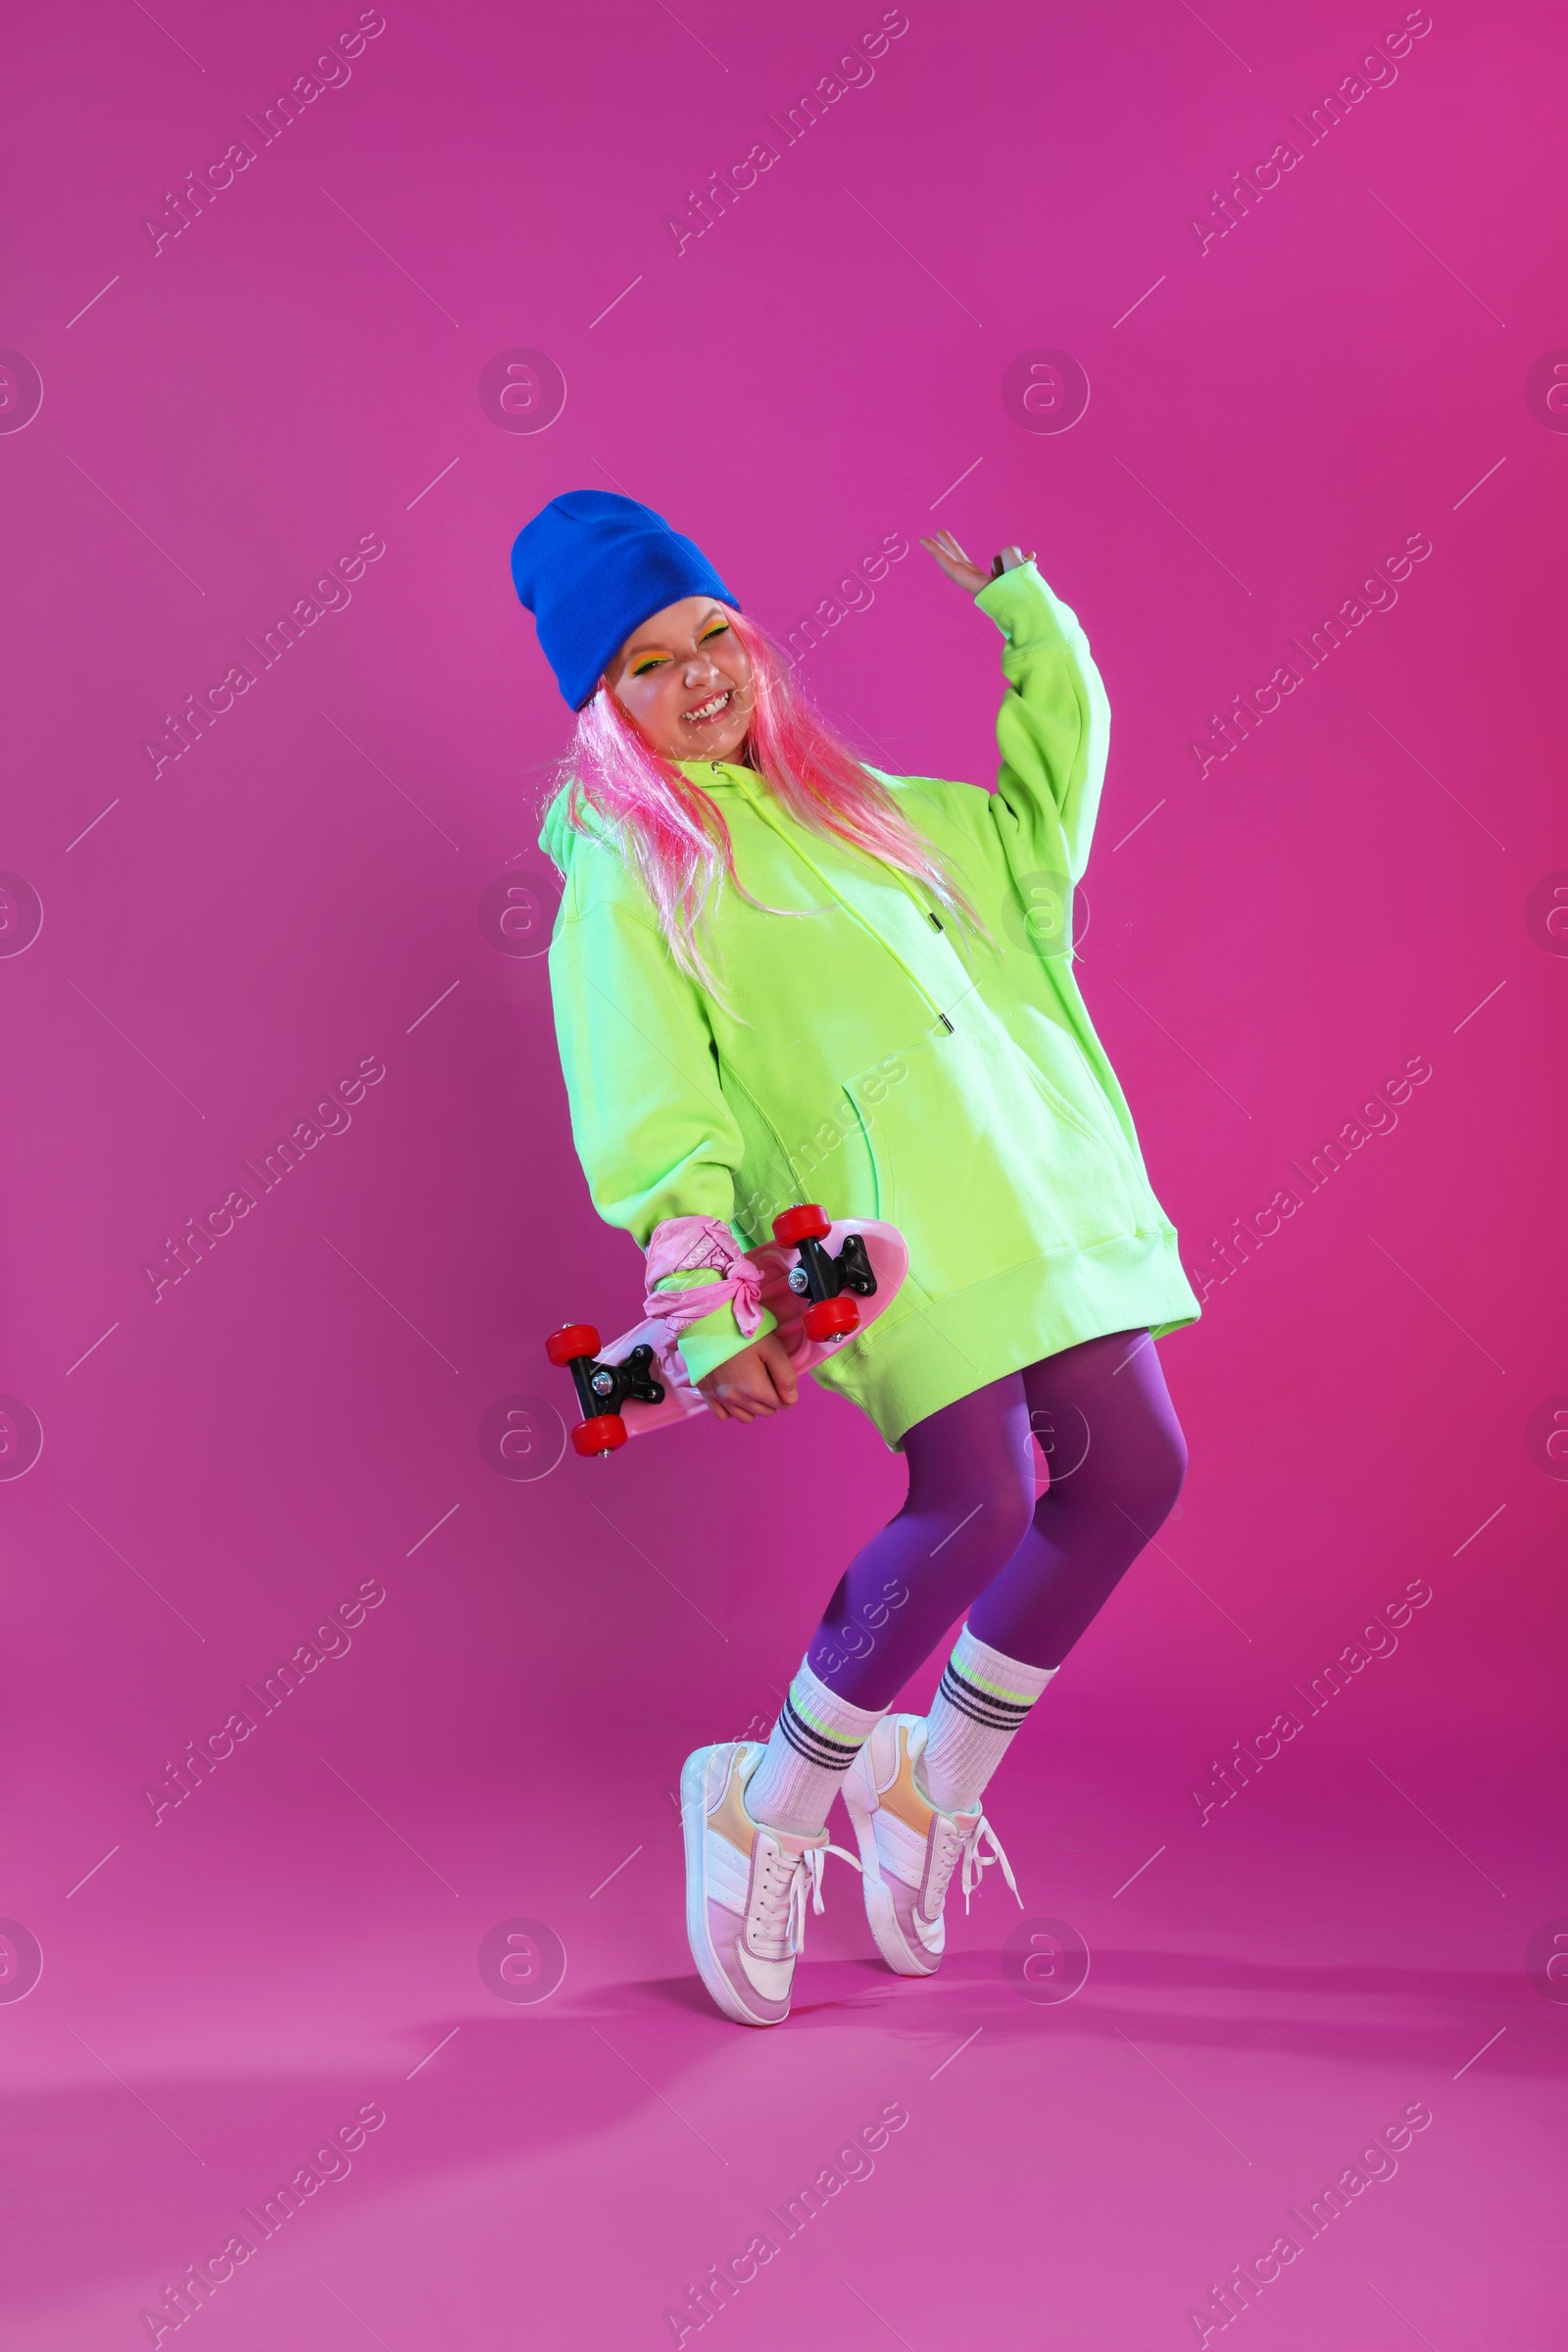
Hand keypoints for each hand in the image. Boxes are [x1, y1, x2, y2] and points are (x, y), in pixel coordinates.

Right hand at [696, 1331, 799, 1422]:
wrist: (707, 1324)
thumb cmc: (743, 1333)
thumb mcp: (772, 1348)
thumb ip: (786, 1376)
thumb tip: (791, 1399)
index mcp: (755, 1390)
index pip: (783, 1404)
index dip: (785, 1391)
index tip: (777, 1374)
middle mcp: (737, 1400)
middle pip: (766, 1412)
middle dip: (771, 1398)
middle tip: (765, 1375)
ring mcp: (719, 1399)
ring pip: (746, 1417)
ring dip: (753, 1407)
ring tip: (751, 1385)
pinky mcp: (706, 1394)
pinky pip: (723, 1415)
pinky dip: (731, 1409)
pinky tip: (734, 1393)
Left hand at [920, 529, 1036, 594]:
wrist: (1047, 625)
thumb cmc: (1031, 602)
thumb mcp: (1019, 572)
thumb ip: (1011, 555)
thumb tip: (1014, 553)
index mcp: (981, 589)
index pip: (954, 568)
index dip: (938, 553)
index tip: (923, 539)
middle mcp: (985, 587)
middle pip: (963, 563)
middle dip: (954, 546)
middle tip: (939, 530)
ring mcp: (998, 586)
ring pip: (999, 560)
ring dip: (1014, 558)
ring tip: (1028, 567)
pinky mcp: (1010, 585)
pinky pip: (1012, 565)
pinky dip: (1022, 561)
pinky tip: (1033, 558)